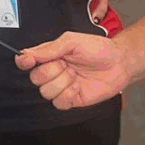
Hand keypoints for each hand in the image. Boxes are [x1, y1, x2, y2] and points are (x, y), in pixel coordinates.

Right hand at [15, 31, 133, 109]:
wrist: (120, 64)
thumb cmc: (99, 49)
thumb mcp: (73, 41)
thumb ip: (50, 48)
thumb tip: (27, 53)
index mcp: (50, 55)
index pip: (27, 61)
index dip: (24, 62)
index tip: (28, 60)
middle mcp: (53, 72)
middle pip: (35, 78)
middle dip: (52, 71)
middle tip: (67, 64)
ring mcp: (61, 86)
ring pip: (46, 92)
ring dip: (63, 82)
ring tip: (76, 74)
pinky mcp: (70, 100)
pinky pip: (58, 103)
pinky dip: (68, 94)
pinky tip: (78, 85)